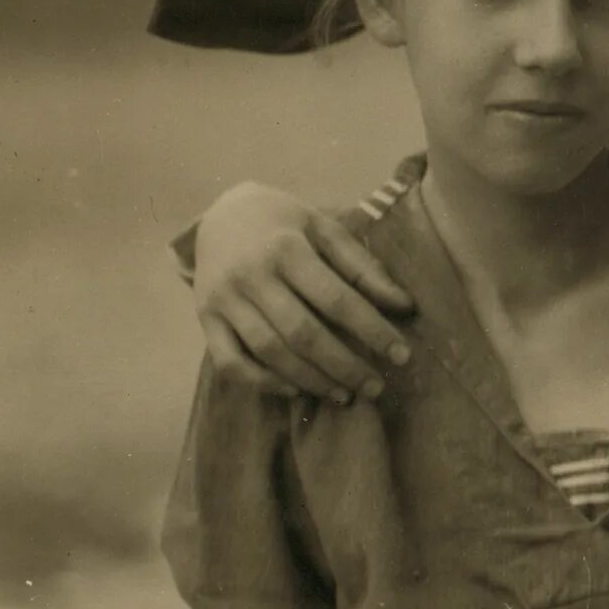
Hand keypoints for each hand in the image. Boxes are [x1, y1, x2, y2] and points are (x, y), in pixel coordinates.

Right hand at [191, 183, 417, 402]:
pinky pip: (229, 362)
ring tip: (344, 395)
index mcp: (287, 248)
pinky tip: (295, 389)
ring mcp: (223, 300)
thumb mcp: (325, 229)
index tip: (402, 355)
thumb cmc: (283, 223)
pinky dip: (262, 382)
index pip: (336, 299)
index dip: (372, 330)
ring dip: (311, 380)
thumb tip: (404, 306)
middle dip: (345, 366)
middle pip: (303, 334)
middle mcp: (251, 276)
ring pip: (270, 352)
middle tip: (375, 387)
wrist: (220, 214)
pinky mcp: (204, 319)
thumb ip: (362, 267)